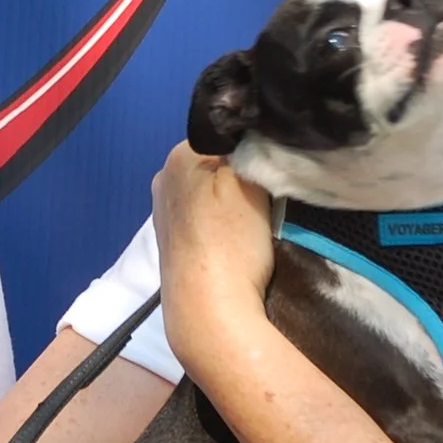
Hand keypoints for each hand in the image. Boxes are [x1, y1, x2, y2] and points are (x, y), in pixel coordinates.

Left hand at [152, 143, 277, 375]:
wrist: (208, 311)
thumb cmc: (230, 241)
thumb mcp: (249, 179)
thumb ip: (250, 146)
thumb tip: (253, 131)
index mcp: (178, 155)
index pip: (227, 133)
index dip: (256, 147)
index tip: (278, 165)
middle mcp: (164, 177)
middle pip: (218, 162)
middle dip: (244, 172)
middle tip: (273, 194)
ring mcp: (165, 211)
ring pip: (212, 190)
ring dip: (236, 199)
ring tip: (259, 220)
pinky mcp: (173, 241)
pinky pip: (205, 217)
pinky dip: (223, 223)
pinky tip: (239, 238)